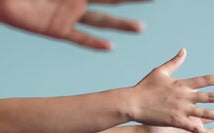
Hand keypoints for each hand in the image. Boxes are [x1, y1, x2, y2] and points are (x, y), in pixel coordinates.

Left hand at [0, 0, 148, 49]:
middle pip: (112, 0)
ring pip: (101, 20)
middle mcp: (77, 0)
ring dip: (121, 23)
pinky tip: (109, 47)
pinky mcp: (56, 30)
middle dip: (134, 0)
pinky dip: (93, 42)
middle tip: (157, 0)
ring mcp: (69, 16)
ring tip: (141, 28)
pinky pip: (79, 38)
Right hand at [131, 49, 213, 132]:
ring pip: (205, 112)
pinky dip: (204, 131)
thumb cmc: (143, 87)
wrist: (132, 102)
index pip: (207, 80)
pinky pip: (193, 127)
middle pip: (211, 96)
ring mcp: (181, 109)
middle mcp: (185, 96)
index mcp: (183, 84)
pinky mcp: (175, 120)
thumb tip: (184, 50)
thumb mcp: (159, 71)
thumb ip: (174, 62)